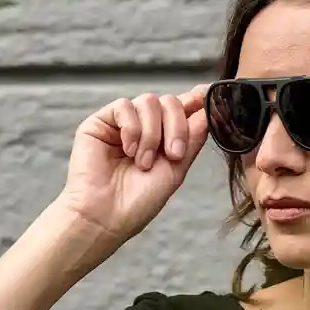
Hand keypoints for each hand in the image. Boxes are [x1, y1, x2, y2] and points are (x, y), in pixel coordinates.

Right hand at [55, 84, 209, 241]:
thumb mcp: (177, 168)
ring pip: (149, 101)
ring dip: (152, 134)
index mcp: (164, 137)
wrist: (107, 216)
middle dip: (177, 127)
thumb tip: (207, 109)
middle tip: (173, 155)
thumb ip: (193, 137)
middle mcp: (144, 127)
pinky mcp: (101, 122)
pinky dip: (132, 129)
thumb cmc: (139, 200)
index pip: (183, 108)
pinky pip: (124, 106)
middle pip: (170, 102)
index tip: (209, 93)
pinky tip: (128, 151)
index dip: (197, 98)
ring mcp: (123, 123)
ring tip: (143, 162)